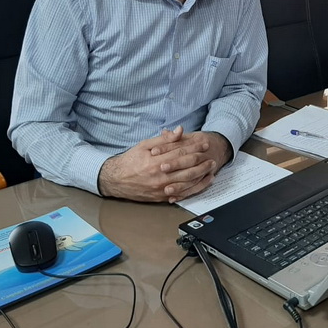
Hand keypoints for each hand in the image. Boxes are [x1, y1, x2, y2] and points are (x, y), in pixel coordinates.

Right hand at [98, 127, 230, 201]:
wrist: (116, 180)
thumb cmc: (130, 160)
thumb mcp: (144, 145)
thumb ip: (164, 139)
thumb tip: (179, 131)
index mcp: (155, 160)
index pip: (180, 152)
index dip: (194, 147)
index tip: (204, 144)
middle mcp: (159, 175)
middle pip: (186, 168)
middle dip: (201, 161)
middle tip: (211, 157)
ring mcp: (161, 188)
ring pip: (187, 182)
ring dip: (201, 175)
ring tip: (211, 169)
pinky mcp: (161, 197)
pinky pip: (181, 193)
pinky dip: (193, 188)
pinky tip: (201, 183)